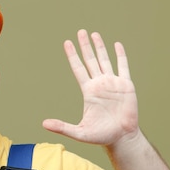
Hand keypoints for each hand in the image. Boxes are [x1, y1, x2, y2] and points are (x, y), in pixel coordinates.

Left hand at [42, 29, 138, 146]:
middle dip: (85, 46)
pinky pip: (123, 67)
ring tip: (94, 34)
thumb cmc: (101, 136)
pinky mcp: (126, 85)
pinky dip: (120, 55)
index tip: (67, 43)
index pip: (78, 69)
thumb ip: (62, 127)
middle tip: (80, 32)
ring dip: (100, 47)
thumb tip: (43, 124)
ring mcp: (113, 83)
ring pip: (105, 60)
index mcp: (88, 91)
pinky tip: (116, 45)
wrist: (121, 137)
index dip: (73, 56)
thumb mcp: (79, 132)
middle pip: (91, 60)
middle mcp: (99, 84)